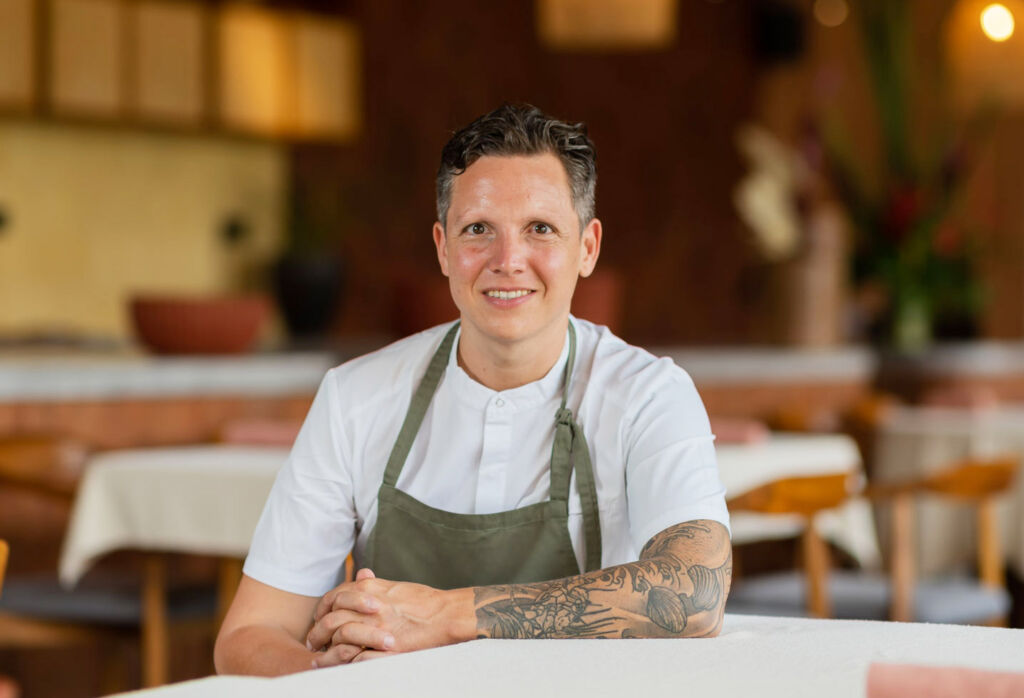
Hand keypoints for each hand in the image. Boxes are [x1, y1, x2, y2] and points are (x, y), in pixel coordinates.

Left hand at [306, 568, 473, 667]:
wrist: (446, 614)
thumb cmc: (424, 601)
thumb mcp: (396, 586)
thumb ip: (374, 583)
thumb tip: (360, 573)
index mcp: (370, 589)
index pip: (333, 597)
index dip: (321, 610)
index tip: (318, 620)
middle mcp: (370, 606)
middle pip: (331, 619)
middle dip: (317, 632)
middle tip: (313, 642)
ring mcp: (377, 627)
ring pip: (340, 638)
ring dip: (326, 652)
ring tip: (319, 660)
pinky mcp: (387, 647)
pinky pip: (356, 657)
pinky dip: (344, 663)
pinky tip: (339, 668)